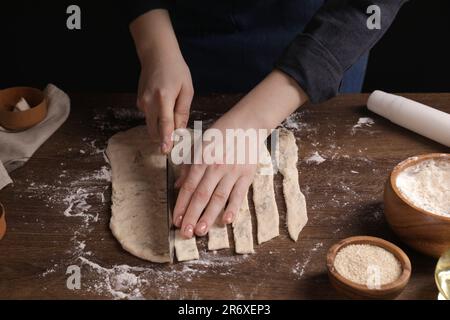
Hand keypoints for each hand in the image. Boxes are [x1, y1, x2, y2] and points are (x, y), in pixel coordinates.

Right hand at [131, 9, 193, 153]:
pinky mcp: (139, 102)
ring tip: (172, 128)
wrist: (156, 55)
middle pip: (155, 129)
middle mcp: (150, 101)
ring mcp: (142, 102)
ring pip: (151, 125)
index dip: (166, 139)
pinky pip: (149, 117)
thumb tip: (180, 129)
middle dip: (162, 140)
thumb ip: (183, 110)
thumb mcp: (186, 89)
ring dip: (160, 130)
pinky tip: (164, 110)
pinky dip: (157, 119)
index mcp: (164, 97)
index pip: (165, 123)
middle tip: (172, 147)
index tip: (166, 151)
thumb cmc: (176, 70)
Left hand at [172, 124, 257, 238]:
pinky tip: (226, 220)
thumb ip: (188, 165)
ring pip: (218, 198)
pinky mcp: (246, 175)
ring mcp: (232, 172)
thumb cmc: (221, 133)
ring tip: (201, 231)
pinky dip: (233, 208)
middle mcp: (216, 167)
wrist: (248, 123)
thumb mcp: (200, 144)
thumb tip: (178, 185)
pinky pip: (239, 194)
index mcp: (202, 159)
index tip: (176, 220)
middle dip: (192, 216)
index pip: (189, 186)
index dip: (182, 205)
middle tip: (185, 233)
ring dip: (208, 216)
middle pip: (201, 195)